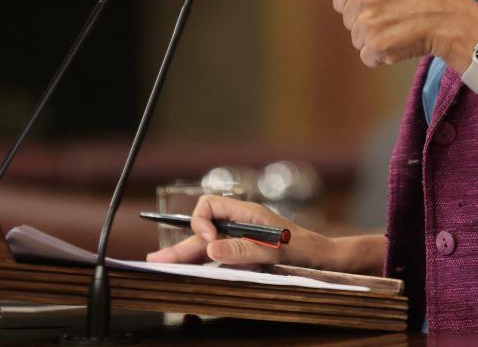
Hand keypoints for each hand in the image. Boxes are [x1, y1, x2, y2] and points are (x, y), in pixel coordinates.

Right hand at [145, 195, 330, 267]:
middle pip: (203, 230)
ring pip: (207, 246)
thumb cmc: (304, 249)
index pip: (210, 206)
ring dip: (185, 255)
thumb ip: (242, 248)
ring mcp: (241, 240)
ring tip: (162, 266)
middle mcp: (240, 224)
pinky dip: (201, 263)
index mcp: (246, 213)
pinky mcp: (245, 255)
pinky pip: (217, 257)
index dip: (201, 222)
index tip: (207, 242)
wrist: (322, 259)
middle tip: (155, 261)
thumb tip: (210, 247)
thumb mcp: (274, 248)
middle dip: (180, 244)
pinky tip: (188, 271)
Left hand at [332, 0, 468, 66]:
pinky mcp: (376, 46)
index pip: (342, 2)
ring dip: (378, 39)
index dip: (365, 5)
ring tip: (401, 27)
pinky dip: (384, 55)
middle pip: (350, 22)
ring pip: (359, 40)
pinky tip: (402, 42)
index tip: (388, 0)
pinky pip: (369, 56)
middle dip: (371, 22)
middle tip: (398, 14)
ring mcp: (367, 23)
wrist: (450, 19)